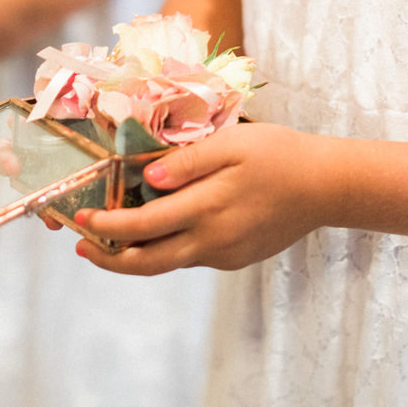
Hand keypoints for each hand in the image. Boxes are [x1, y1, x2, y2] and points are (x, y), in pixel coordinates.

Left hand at [73, 121, 333, 273]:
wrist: (326, 187)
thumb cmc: (279, 154)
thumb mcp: (234, 144)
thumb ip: (188, 162)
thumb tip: (146, 178)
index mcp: (207, 209)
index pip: (143, 226)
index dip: (107, 225)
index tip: (81, 219)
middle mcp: (213, 240)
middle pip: (148, 262)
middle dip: (109, 258)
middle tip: (82, 248)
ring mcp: (225, 254)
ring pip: (169, 262)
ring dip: (136, 255)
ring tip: (110, 242)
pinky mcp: (235, 258)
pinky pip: (192, 256)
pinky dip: (168, 247)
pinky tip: (160, 229)